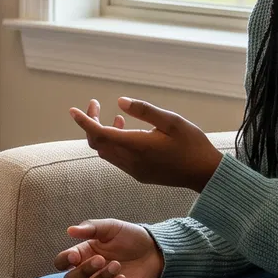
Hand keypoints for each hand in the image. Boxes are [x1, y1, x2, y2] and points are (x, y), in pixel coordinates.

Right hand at [53, 218, 163, 277]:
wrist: (154, 251)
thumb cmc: (130, 237)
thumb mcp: (111, 227)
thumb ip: (91, 228)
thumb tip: (70, 230)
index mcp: (82, 254)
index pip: (61, 262)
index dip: (63, 261)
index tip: (74, 256)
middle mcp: (88, 272)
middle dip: (83, 272)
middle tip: (101, 259)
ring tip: (117, 265)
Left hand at [70, 97, 223, 191]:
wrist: (205, 174)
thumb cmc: (192, 144)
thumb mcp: (171, 121)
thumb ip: (144, 111)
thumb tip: (118, 102)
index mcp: (137, 146)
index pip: (100, 134)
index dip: (84, 121)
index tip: (73, 110)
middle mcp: (131, 161)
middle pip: (97, 144)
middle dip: (91, 124)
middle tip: (94, 105)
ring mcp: (134, 170)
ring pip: (105, 152)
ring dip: (102, 134)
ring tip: (112, 116)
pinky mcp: (139, 175)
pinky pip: (116, 159)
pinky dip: (112, 144)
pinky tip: (124, 131)